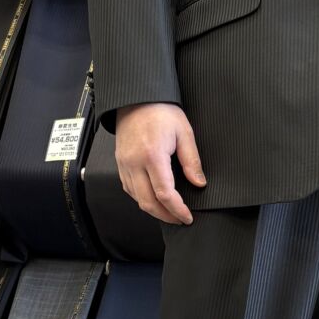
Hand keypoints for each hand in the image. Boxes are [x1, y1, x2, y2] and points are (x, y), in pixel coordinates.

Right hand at [115, 102, 206, 224]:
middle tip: (179, 219)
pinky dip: (141, 198)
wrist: (136, 98)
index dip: (177, 210)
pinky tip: (152, 198)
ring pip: (136, 198)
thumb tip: (198, 183)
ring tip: (168, 212)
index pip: (165, 193)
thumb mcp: (184, 132)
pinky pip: (128, 188)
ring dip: (152, 209)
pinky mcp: (120, 163)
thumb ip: (192, 160)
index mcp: (153, 155)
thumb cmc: (160, 111)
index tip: (187, 217)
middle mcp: (135, 163)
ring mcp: (124, 164)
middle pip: (147, 202)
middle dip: (165, 216)